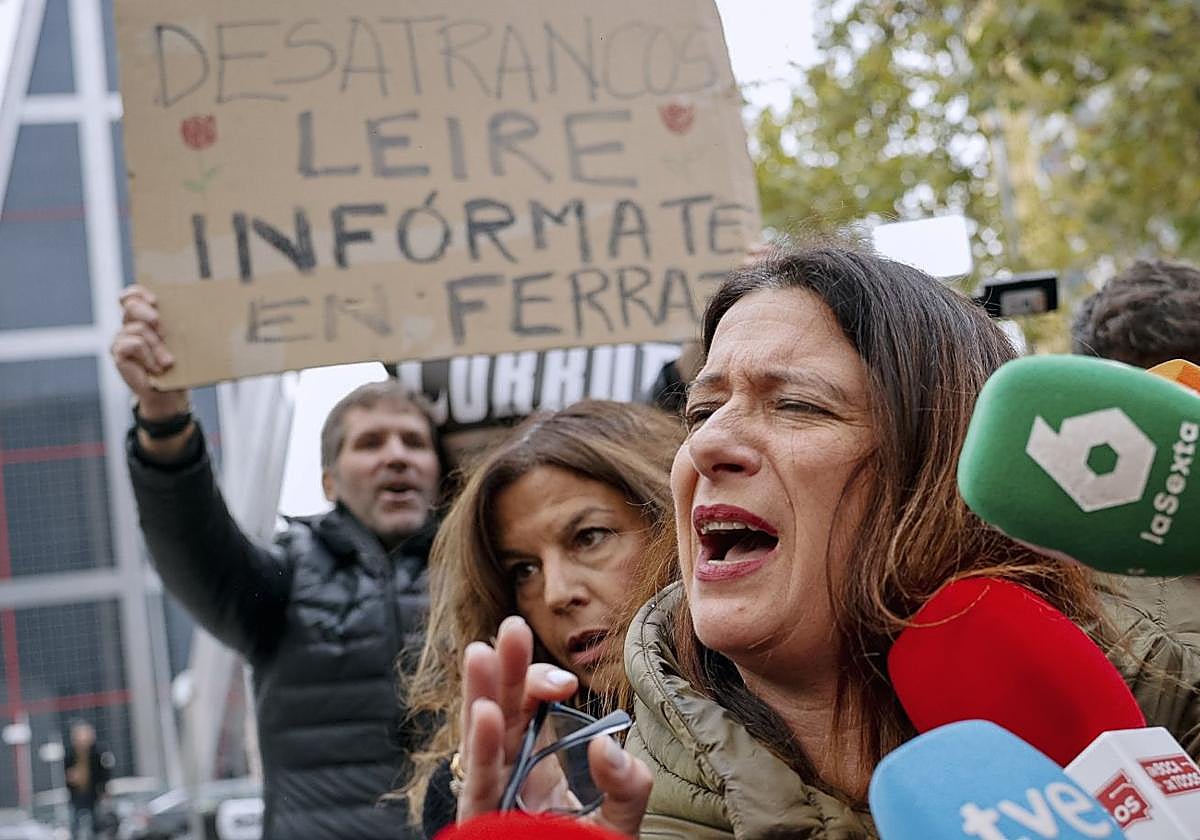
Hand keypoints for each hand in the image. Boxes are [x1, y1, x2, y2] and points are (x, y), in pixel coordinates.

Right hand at [110, 285, 188, 418]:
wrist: (169, 392)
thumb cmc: (177, 364)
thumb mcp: (180, 341)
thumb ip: (178, 325)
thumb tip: (195, 311)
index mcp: (143, 317)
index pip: (132, 295)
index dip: (140, 293)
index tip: (155, 301)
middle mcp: (129, 324)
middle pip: (131, 305)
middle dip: (148, 313)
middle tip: (163, 330)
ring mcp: (121, 338)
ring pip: (139, 329)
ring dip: (157, 346)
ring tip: (168, 362)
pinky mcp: (118, 352)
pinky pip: (133, 344)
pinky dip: (148, 356)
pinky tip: (155, 368)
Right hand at [456, 616, 651, 836]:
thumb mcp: (618, 823)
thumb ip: (627, 786)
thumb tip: (608, 742)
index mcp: (537, 763)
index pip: (530, 707)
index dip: (539, 683)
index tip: (566, 678)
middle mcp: (508, 772)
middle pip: (502, 710)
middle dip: (506, 669)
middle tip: (511, 627)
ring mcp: (493, 796)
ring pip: (480, 736)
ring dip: (480, 693)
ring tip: (482, 651)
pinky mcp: (485, 821)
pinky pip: (480, 782)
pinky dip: (481, 745)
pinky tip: (486, 712)